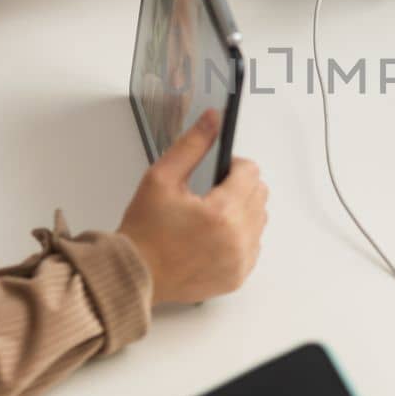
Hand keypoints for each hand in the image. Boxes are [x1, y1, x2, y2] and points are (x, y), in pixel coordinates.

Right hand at [121, 108, 268, 304]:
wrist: (135, 274)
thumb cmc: (144, 231)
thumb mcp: (161, 178)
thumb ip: (192, 145)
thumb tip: (213, 119)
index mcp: (222, 213)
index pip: (251, 172)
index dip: (233, 166)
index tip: (216, 173)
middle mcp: (237, 240)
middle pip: (259, 194)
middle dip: (239, 187)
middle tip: (209, 194)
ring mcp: (240, 261)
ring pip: (259, 219)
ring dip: (242, 211)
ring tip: (210, 216)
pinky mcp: (237, 276)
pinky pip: (253, 245)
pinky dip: (240, 237)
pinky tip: (214, 236)